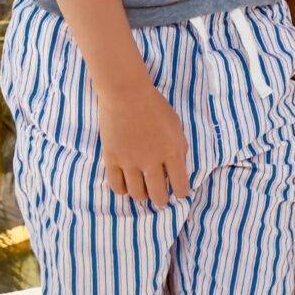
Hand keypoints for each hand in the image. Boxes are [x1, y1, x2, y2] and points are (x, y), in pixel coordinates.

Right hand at [96, 73, 190, 208]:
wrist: (126, 94)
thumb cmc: (154, 106)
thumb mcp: (175, 126)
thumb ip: (178, 148)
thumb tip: (178, 169)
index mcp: (172, 151)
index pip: (180, 184)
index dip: (182, 193)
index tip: (180, 193)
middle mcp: (152, 161)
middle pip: (158, 195)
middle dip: (162, 200)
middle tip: (161, 199)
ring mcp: (130, 162)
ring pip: (137, 194)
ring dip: (142, 196)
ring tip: (144, 192)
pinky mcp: (112, 159)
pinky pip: (117, 186)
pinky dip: (123, 190)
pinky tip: (127, 185)